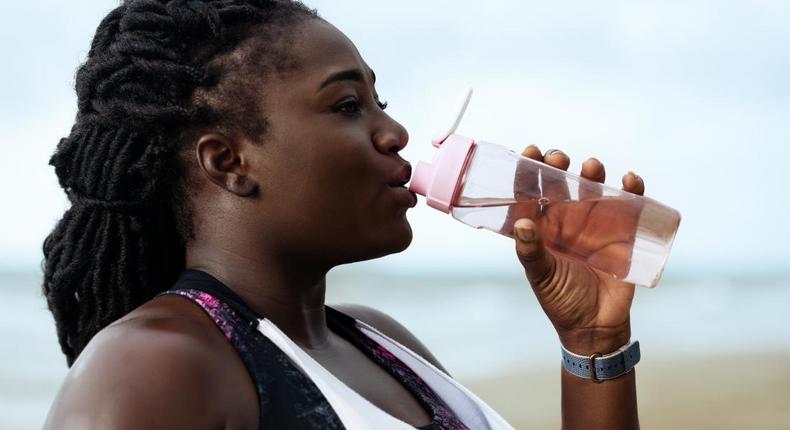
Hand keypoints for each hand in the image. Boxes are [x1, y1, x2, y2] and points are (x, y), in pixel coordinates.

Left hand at [510, 146, 645, 353]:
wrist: (596, 327)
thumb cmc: (562, 301)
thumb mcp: (542, 277)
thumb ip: (531, 252)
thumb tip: (522, 224)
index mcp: (542, 227)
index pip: (532, 192)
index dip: (528, 170)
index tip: (530, 151)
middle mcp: (567, 219)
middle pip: (562, 183)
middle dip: (558, 166)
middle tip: (558, 158)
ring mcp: (596, 223)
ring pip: (594, 187)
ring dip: (593, 172)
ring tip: (591, 166)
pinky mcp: (623, 232)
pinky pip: (630, 203)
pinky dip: (632, 188)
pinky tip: (629, 180)